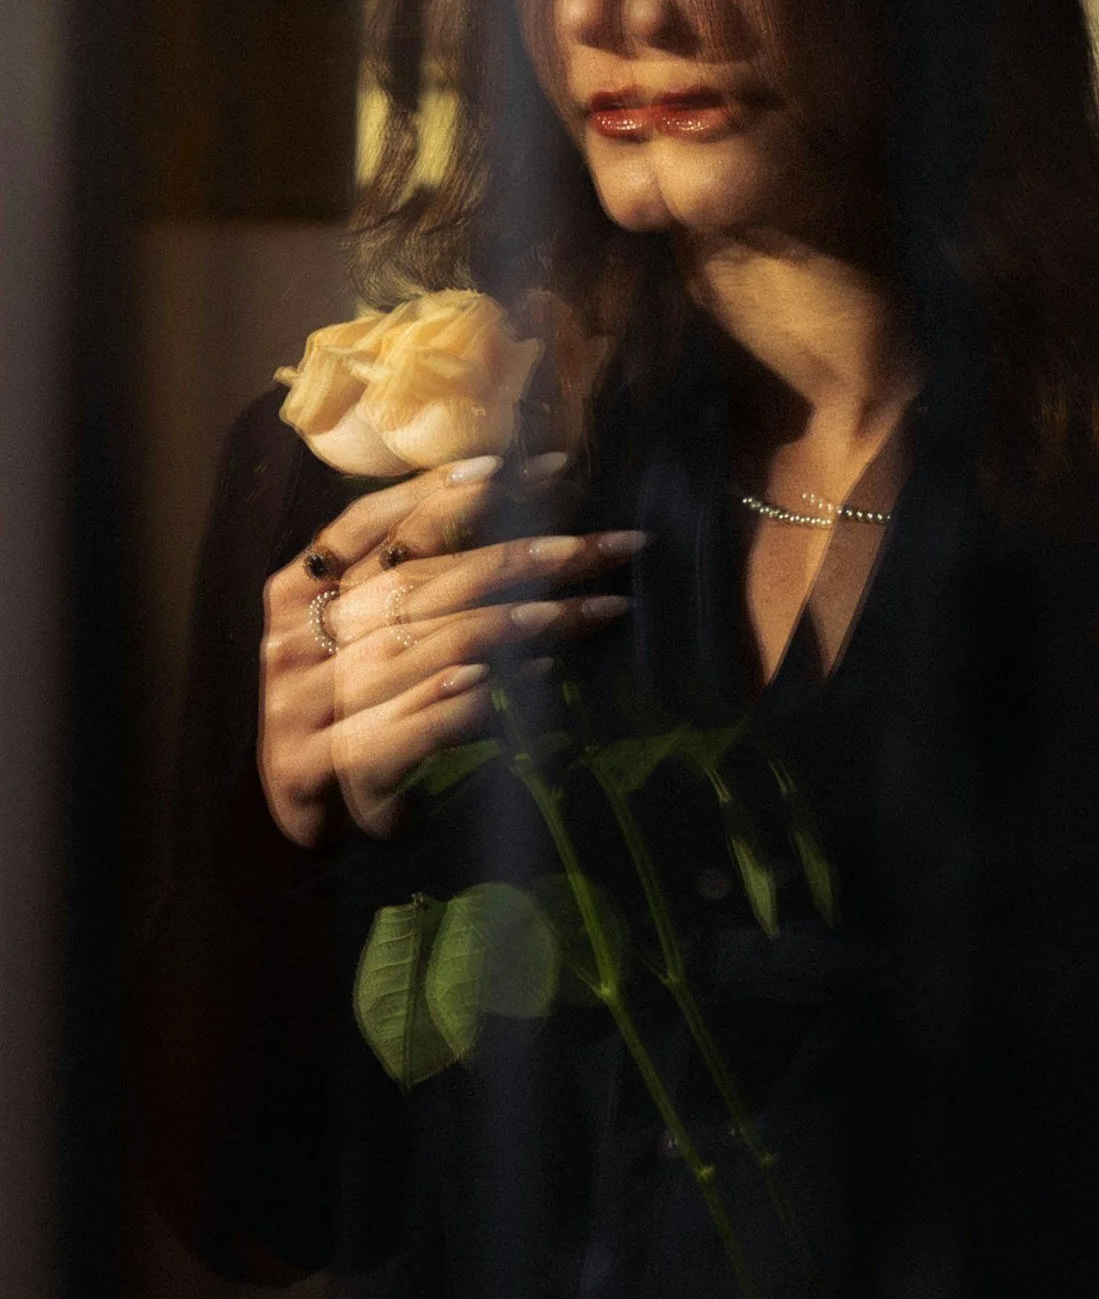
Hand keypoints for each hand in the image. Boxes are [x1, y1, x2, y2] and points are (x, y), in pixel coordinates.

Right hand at [259, 453, 644, 844]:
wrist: (298, 831)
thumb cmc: (346, 718)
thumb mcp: (361, 640)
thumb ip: (407, 583)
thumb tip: (511, 509)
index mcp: (295, 593)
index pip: (377, 522)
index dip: (457, 488)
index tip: (543, 467)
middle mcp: (293, 643)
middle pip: (421, 583)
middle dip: (521, 556)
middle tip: (604, 545)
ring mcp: (299, 709)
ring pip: (425, 650)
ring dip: (518, 625)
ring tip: (592, 609)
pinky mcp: (314, 773)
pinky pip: (404, 730)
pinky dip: (467, 706)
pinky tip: (529, 684)